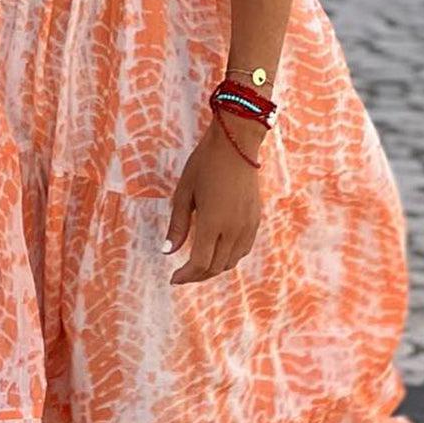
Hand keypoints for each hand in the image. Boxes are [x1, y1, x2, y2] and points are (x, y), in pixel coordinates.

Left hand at [164, 114, 264, 285]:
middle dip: (197, 276)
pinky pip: (243, 249)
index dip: (185, 275)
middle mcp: (233, 228)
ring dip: (214, 268)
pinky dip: (229, 257)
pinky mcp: (256, 219)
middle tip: (182, 275)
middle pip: (216, 267)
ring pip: (231, 261)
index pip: (199, 263)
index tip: (173, 278)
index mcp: (212, 222)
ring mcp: (247, 225)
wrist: (236, 143)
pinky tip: (217, 252)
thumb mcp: (184, 193)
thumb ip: (177, 225)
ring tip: (197, 266)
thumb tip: (167, 252)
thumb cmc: (205, 164)